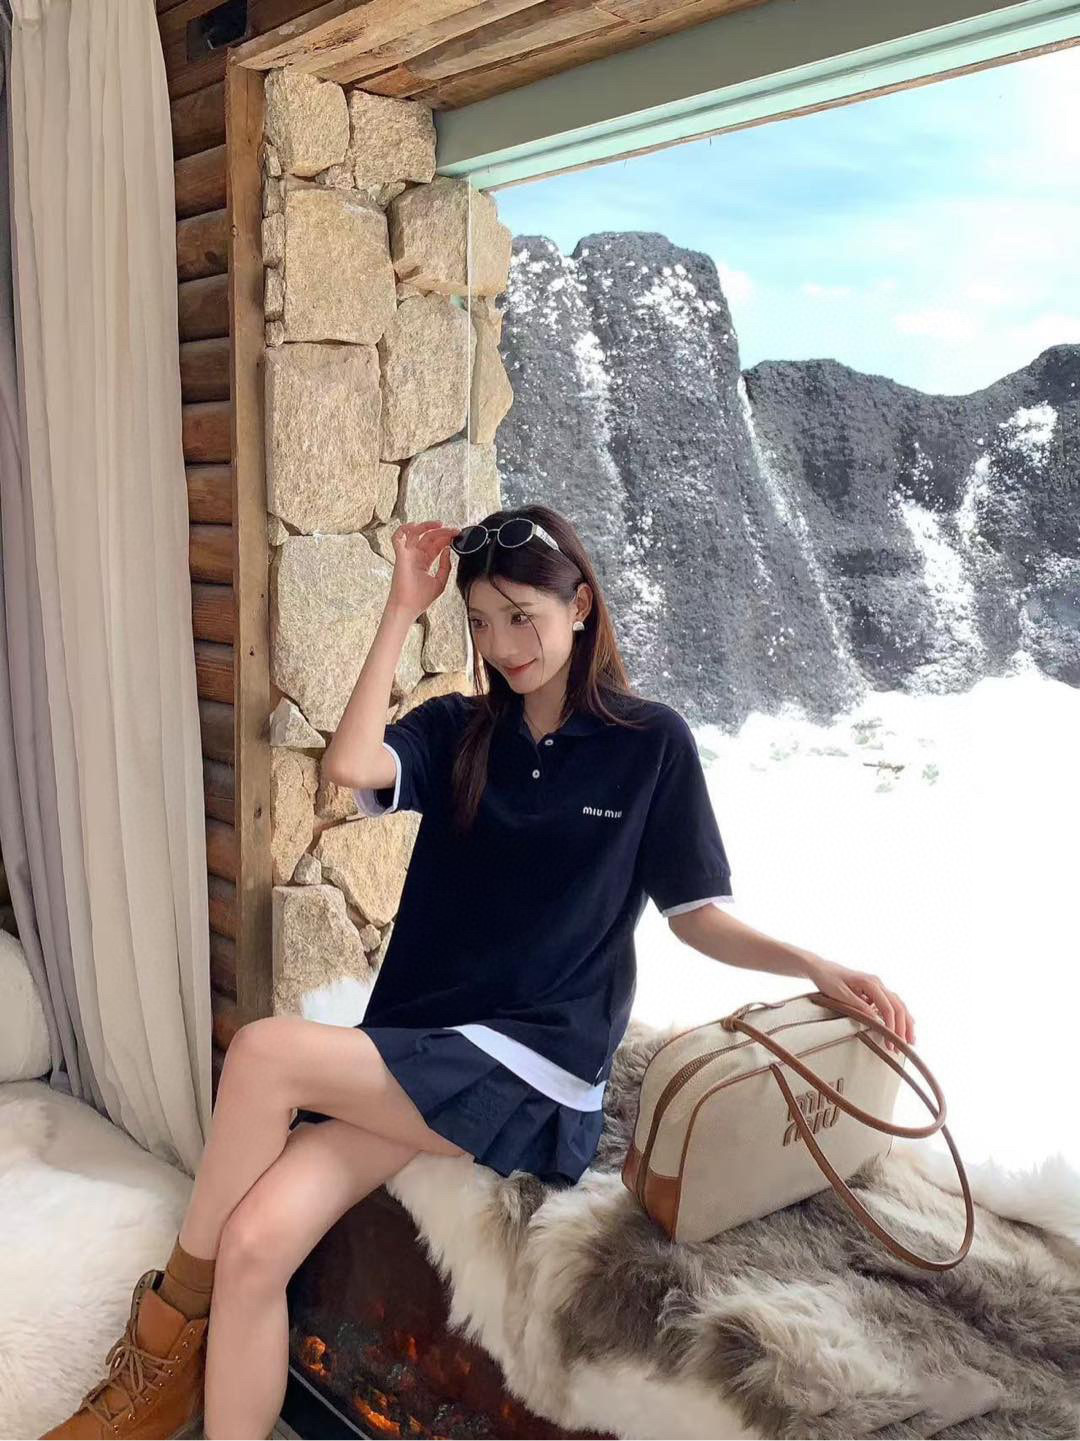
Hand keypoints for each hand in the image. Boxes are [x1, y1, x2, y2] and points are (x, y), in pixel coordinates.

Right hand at [388, 521, 461, 619]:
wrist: (408, 608)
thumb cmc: (420, 599)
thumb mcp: (440, 582)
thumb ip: (445, 566)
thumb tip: (448, 550)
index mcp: (424, 562)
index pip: (436, 545)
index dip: (447, 539)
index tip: (457, 536)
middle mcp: (415, 556)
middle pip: (429, 537)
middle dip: (443, 532)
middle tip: (454, 531)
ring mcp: (407, 555)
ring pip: (416, 533)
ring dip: (428, 526)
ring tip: (440, 525)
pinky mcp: (400, 556)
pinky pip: (397, 538)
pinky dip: (404, 529)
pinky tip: (415, 526)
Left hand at [800, 954, 914, 1054]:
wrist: (821, 968)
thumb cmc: (828, 980)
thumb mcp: (841, 994)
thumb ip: (859, 1006)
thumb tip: (876, 1020)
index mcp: (870, 983)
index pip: (888, 1008)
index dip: (891, 1027)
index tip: (891, 1044)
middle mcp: (878, 983)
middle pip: (898, 1007)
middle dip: (904, 1028)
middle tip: (905, 1047)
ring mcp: (877, 986)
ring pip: (898, 1004)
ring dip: (906, 1022)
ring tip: (911, 1040)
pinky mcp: (875, 990)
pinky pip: (892, 1003)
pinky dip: (901, 1015)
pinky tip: (907, 1025)